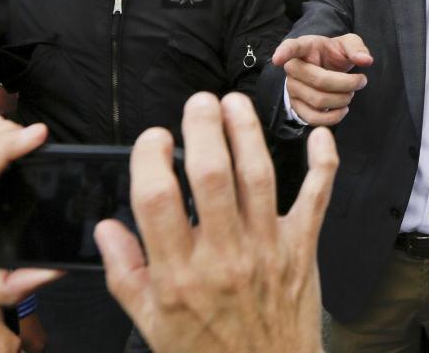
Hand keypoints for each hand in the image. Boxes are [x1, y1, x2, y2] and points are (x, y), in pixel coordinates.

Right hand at [95, 92, 336, 352]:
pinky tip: (319, 136)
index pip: (157, 198)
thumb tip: (105, 228)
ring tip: (234, 103)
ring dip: (247, 132)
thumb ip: (126, 274)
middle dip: (203, 128)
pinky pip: (317, 198)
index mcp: (178, 274)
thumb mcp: (152, 325)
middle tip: (199, 103)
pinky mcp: (302, 249)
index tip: (154, 139)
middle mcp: (223, 256)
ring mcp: (266, 249)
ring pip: (258, 176)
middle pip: (211, 174)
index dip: (151, 157)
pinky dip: (323, 164)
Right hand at [274, 34, 372, 126]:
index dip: (283, 53)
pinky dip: (333, 117)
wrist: (327, 69)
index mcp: (303, 47)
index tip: (278, 59)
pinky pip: (313, 118)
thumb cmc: (335, 53)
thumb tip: (366, 60)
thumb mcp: (347, 44)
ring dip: (342, 100)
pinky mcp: (296, 107)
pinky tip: (342, 109)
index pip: (291, 48)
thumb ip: (356, 48)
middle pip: (319, 80)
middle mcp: (293, 68)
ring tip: (351, 93)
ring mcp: (292, 89)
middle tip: (361, 81)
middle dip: (347, 83)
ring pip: (318, 101)